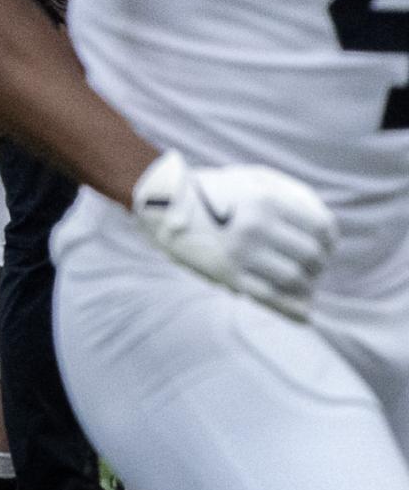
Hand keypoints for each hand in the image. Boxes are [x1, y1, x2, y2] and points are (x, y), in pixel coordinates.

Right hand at [131, 150, 338, 319]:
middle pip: (312, 255)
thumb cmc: (210, 191)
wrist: (161, 205)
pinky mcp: (226, 274)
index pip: (321, 226)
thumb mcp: (248, 178)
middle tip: (311, 268)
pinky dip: (291, 307)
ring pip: (294, 278)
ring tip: (302, 285)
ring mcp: (240, 252)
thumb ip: (287, 193)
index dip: (329, 240)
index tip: (324, 246)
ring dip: (305, 286)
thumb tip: (324, 230)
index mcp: (265, 201)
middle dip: (317, 265)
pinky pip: (269, 296)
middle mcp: (256, 226)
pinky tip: (302, 312)